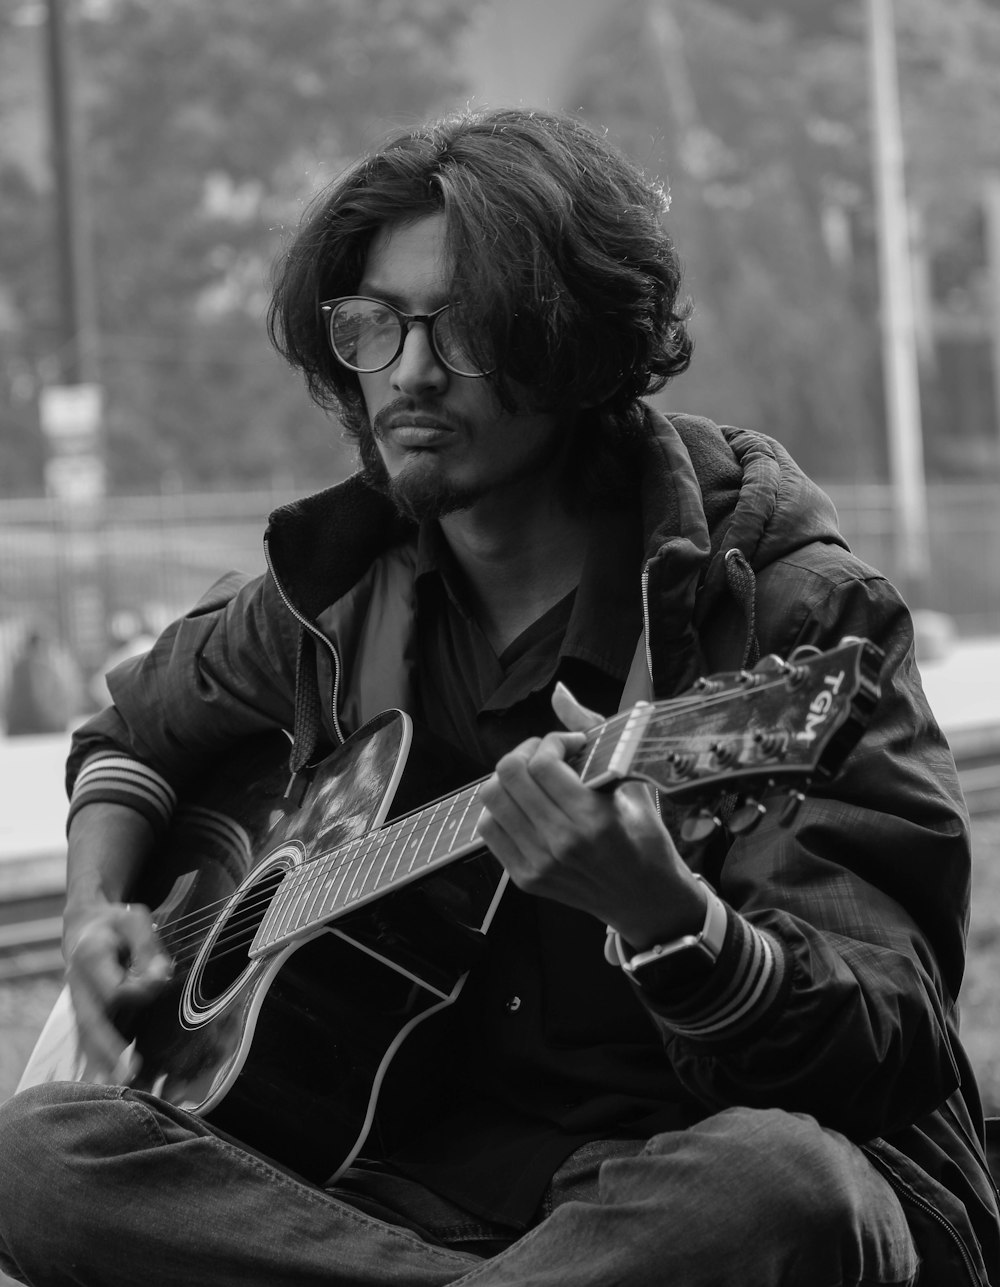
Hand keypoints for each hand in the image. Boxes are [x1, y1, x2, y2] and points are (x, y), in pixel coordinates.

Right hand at [63, 901, 172, 1082]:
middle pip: (91, 1020)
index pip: (113, 987)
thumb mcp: (136, 920)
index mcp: (90, 955)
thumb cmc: (117, 922)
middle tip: (127, 1074)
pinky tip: (112, 1079)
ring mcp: (77, 999)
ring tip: (121, 1085)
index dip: (135, 991)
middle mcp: (78, 982)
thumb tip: (159, 980)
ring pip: (86, 1035)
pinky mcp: (83, 1011)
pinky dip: (98, 1058)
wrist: (86, 926)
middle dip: (109, 1048)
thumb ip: (149, 948)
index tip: (157, 983)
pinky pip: (88, 1037)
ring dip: (102, 1061)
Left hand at [477, 683, 705, 947]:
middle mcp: (561, 842)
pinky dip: (501, 808)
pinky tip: (526, 805)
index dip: (552, 740)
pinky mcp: (525, 878)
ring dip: (509, 778)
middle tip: (548, 755)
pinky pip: (488, 828)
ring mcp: (539, 863)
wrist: (647, 901)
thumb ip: (593, 732)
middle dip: (526, 752)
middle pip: (508, 775)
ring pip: (491, 799)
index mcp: (593, 818)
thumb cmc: (646, 838)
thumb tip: (559, 691)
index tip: (572, 743)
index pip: (542, 762)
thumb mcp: (631, 783)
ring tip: (533, 779)